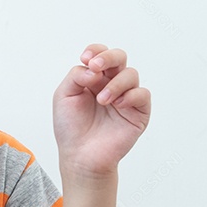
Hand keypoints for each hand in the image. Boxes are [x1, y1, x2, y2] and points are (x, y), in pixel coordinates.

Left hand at [52, 44, 150, 179]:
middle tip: (96, 66)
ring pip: (131, 74)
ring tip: (102, 100)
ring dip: (115, 83)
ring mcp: (126, 97)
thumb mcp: (63, 96)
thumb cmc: (71, 128)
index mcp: (94, 78)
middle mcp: (111, 84)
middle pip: (119, 57)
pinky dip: (131, 95)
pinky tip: (117, 104)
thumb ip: (76, 76)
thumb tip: (94, 69)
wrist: (80, 156)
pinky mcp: (138, 112)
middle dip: (109, 57)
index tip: (86, 59)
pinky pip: (142, 94)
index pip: (100, 54)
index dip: (96, 51)